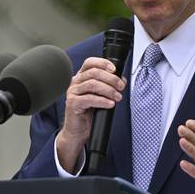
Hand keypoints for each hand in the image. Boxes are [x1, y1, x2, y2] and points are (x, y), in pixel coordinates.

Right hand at [55, 56, 123, 171]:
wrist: (79, 131)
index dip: (103, 63)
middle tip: (121, 86)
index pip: (90, 63)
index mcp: (81, 77)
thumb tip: (122, 79)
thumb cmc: (89, 113)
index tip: (114, 69)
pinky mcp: (72, 103)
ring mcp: (72, 92)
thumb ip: (109, 86)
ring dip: (108, 90)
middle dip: (111, 79)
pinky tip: (110, 104)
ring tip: (117, 97)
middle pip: (94, 73)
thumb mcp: (101, 96)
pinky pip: (89, 99)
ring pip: (92, 84)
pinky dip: (102, 101)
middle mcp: (75, 82)